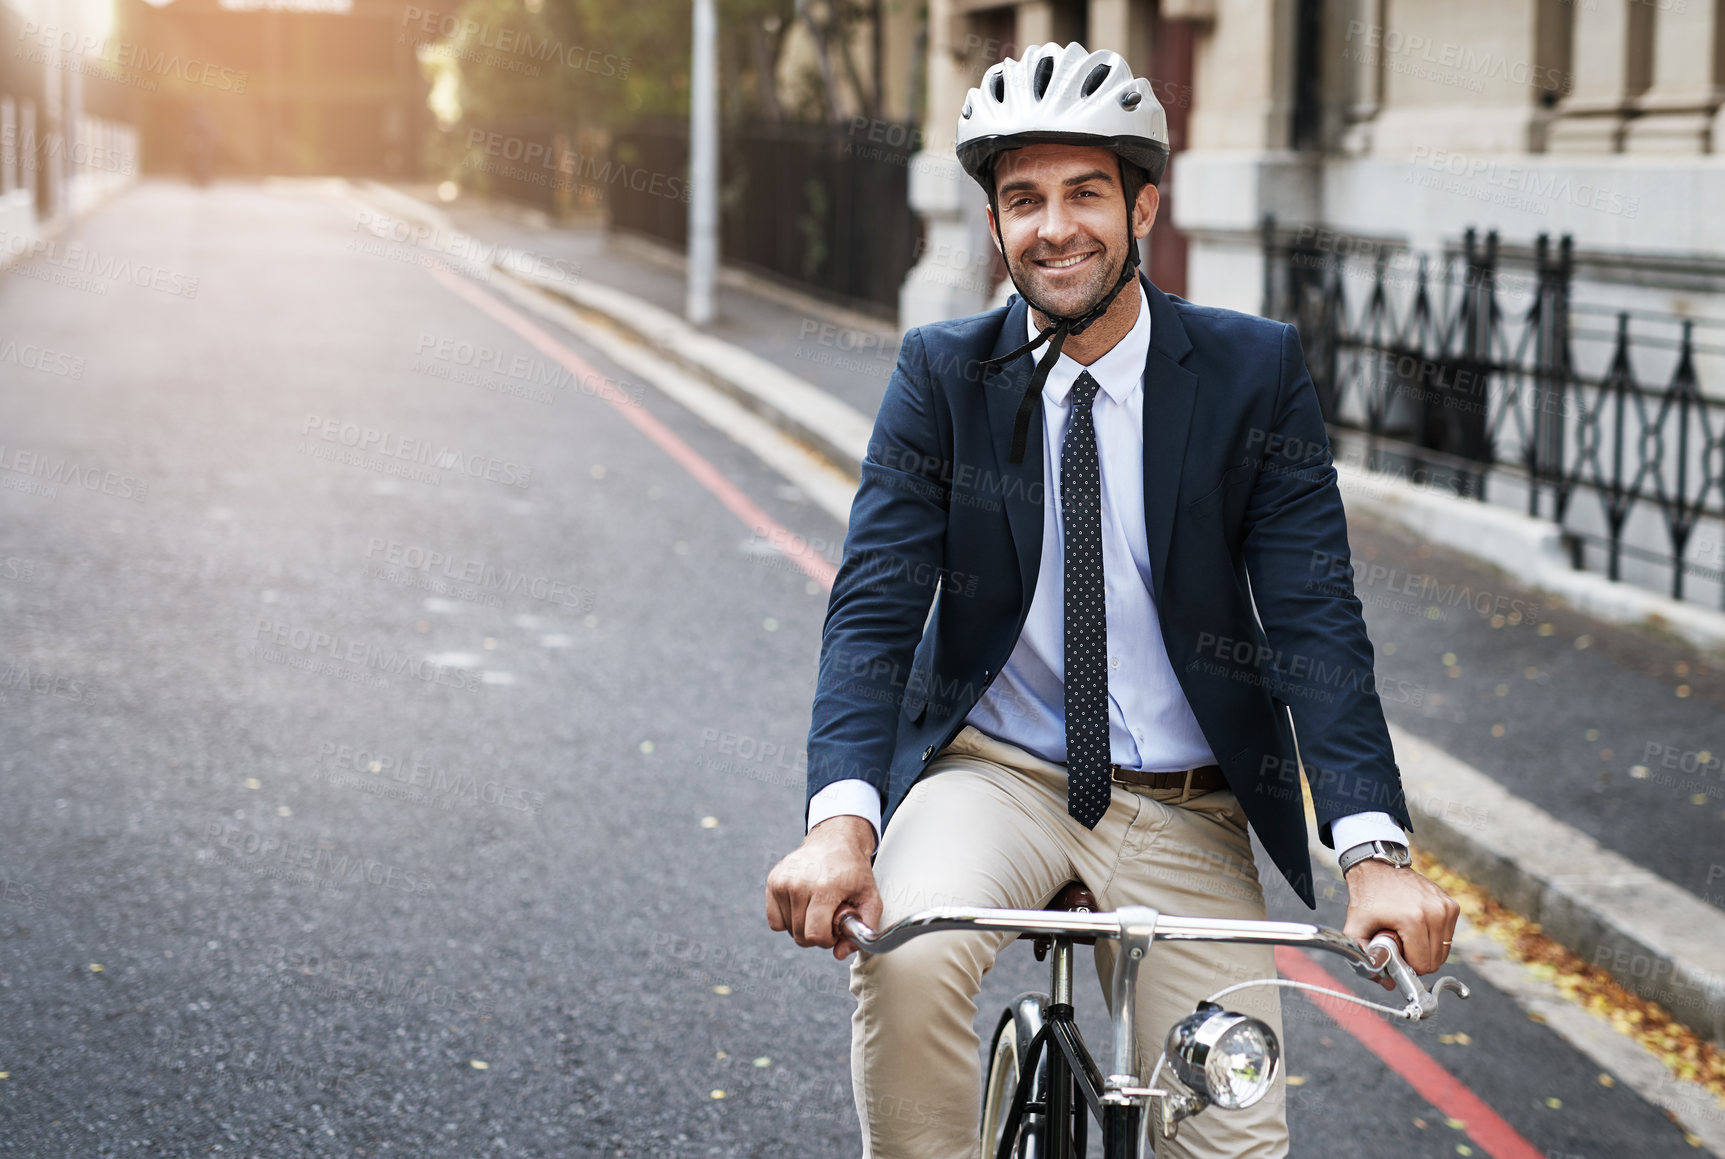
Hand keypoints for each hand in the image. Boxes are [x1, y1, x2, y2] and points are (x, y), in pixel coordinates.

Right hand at [765, 816, 881, 960]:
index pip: (815, 934)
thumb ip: (863, 931)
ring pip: (788, 930)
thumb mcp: (871, 899)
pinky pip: (774, 921)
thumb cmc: (854, 871)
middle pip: (801, 935)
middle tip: (829, 916)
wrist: (835, 840)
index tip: (836, 928)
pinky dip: (788, 920)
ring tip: (818, 907)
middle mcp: (800, 883)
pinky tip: (803, 905)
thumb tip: (839, 953)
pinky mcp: (773, 880)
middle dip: (817, 934)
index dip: (828, 940)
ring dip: (803, 926)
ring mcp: (783, 881)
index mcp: (825, 887)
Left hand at [1342, 860, 1459, 985]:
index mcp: (1414, 920)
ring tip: (1406, 934)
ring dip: (1426, 949)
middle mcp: (1436, 913)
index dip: (1407, 966)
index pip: (1423, 964)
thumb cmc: (1366, 897)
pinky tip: (1416, 925)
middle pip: (1436, 960)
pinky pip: (1447, 936)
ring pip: (1444, 950)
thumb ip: (1366, 960)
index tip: (1395, 954)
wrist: (1377, 867)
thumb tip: (1388, 984)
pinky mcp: (1452, 905)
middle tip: (1399, 944)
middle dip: (1417, 959)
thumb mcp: (1355, 928)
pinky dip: (1433, 937)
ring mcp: (1447, 907)